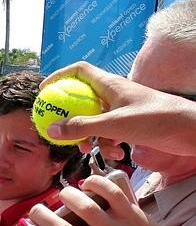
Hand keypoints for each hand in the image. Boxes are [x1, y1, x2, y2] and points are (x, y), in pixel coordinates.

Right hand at [41, 61, 195, 156]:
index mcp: (109, 84)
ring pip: (95, 120)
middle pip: (82, 99)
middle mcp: (114, 94)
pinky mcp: (132, 125)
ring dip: (89, 135)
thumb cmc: (156, 119)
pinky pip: (110, 132)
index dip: (59, 76)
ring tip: (87, 150)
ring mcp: (123, 109)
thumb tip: (52, 130)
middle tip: (59, 129)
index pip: (78, 71)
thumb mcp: (114, 125)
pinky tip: (115, 154)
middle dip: (70, 116)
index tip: (45, 91)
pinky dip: (107, 143)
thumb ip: (82, 127)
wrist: (191, 131)